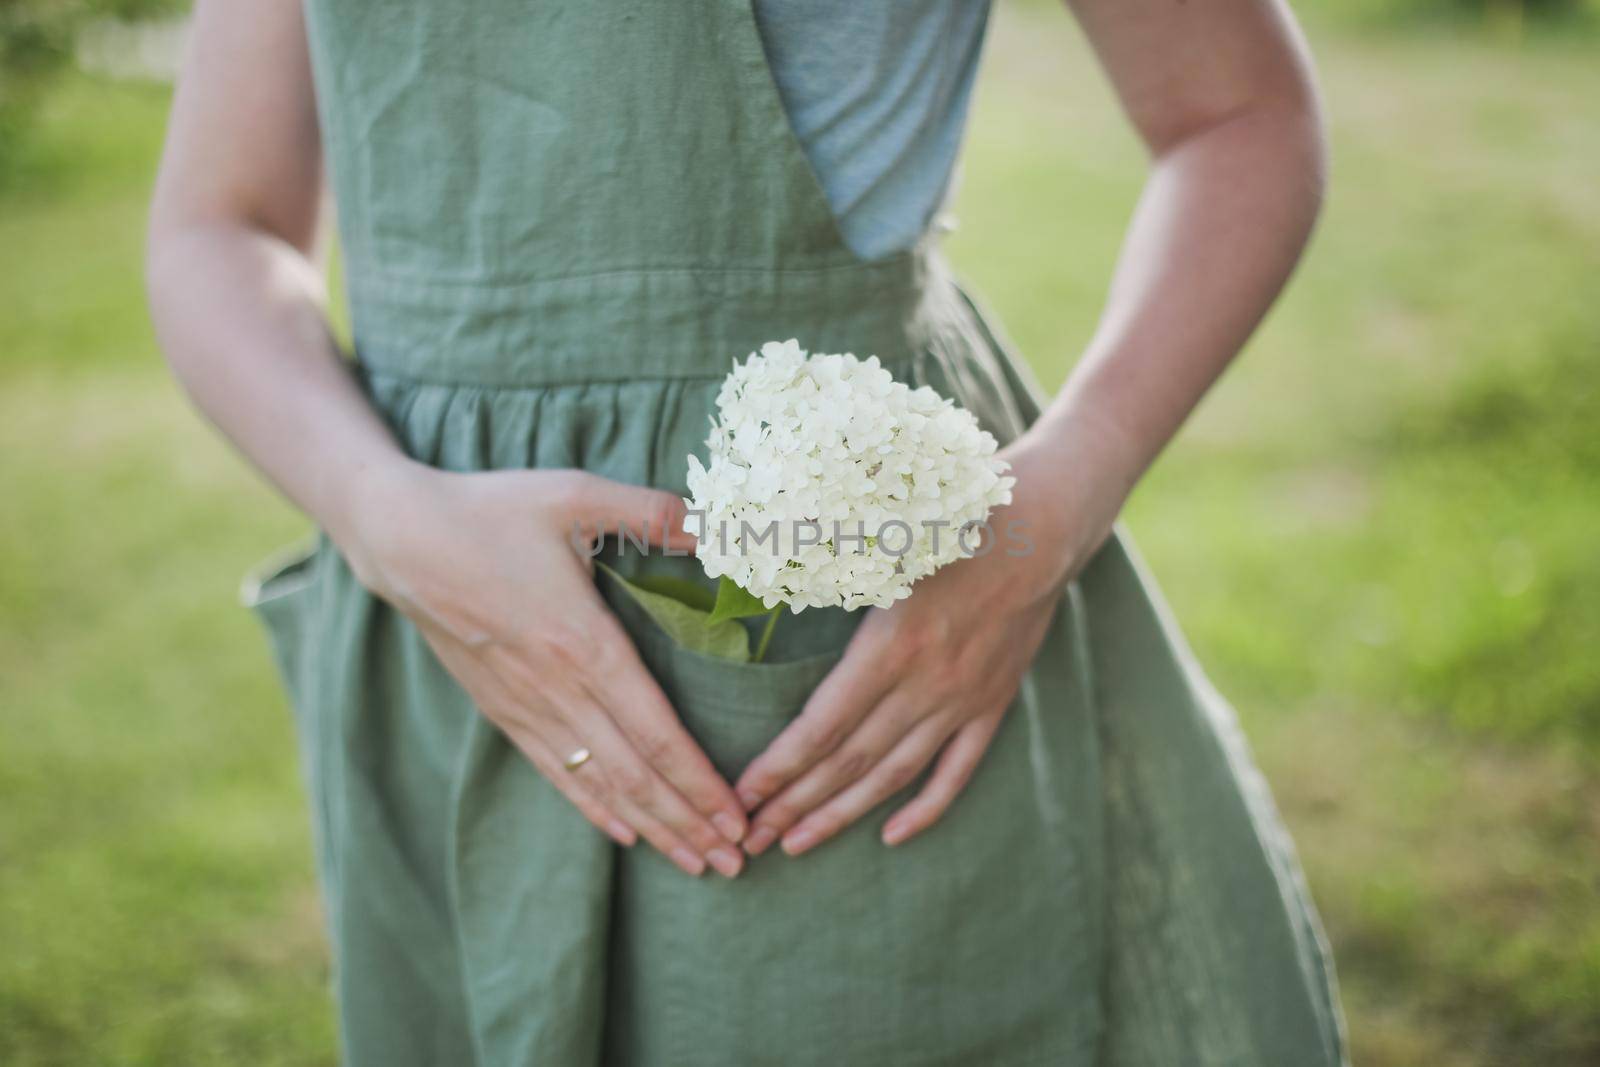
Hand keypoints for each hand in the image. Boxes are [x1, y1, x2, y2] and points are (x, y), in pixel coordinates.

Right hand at [341, 461, 748, 878]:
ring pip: (598, 784)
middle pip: (633, 774)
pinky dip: (595, 807)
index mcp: (582, 643)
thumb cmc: (491, 510)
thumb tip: (720, 522)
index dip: (697, 780)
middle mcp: (555, 688)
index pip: (653, 731)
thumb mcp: (576, 494)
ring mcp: (524, 705)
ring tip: (695, 862)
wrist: (398, 536)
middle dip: (687, 821)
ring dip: (651, 826)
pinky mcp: (500, 709)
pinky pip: (555, 771)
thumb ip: (651, 511)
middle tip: (735, 863)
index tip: (736, 817)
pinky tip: (626, 833)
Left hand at [733, 433, 1116, 856]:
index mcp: (892, 643)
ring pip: (894, 774)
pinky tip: (892, 837)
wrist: (1043, 525)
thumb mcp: (882, 537)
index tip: (741, 796)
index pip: (823, 725)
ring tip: (795, 844)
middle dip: (794, 805)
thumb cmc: (952, 518)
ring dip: (842, 815)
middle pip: (849, 761)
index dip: (780, 768)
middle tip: (748, 841)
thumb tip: (746, 566)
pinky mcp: (993, 704)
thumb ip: (823, 562)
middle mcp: (927, 683)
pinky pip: (957, 771)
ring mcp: (963, 699)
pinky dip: (925, 809)